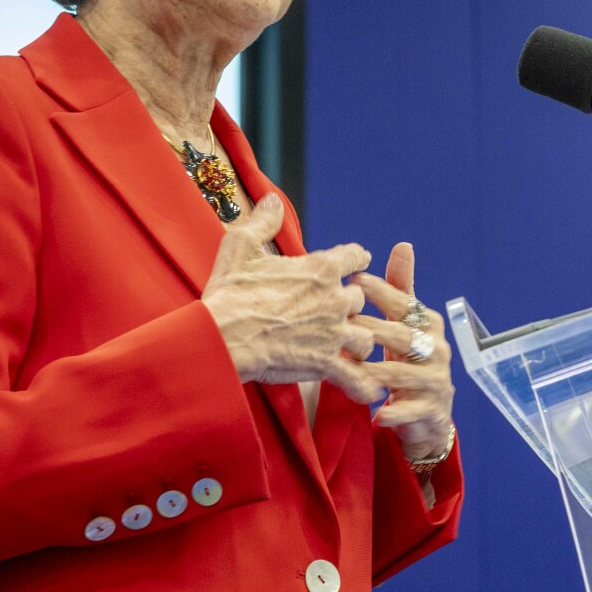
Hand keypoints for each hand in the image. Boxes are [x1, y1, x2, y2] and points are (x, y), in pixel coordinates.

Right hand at [200, 193, 381, 403]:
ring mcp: (334, 332)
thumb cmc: (228, 294)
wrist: (220, 338)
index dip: (355, 258)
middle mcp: (335, 299)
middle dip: (350, 306)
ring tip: (349, 349)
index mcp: (320, 268)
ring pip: (366, 337)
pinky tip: (371, 391)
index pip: (353, 256)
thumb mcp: (240, 248)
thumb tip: (273, 200)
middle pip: (360, 300)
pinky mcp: (327, 363)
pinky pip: (356, 377)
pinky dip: (364, 386)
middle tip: (338, 314)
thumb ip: (262, 222)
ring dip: (358, 342)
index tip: (358, 262)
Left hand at [347, 241, 454, 461]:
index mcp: (429, 324)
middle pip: (401, 336)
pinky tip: (374, 413)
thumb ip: (402, 287)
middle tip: (340, 325)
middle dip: (370, 331)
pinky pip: (410, 410)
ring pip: (401, 373)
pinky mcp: (432, 409)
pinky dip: (392, 412)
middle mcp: (438, 349)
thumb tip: (403, 245)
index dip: (382, 293)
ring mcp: (436, 381)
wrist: (427, 412)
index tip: (355, 283)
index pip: (406, 304)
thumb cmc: (408, 358)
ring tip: (346, 368)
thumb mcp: (405, 323)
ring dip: (372, 371)